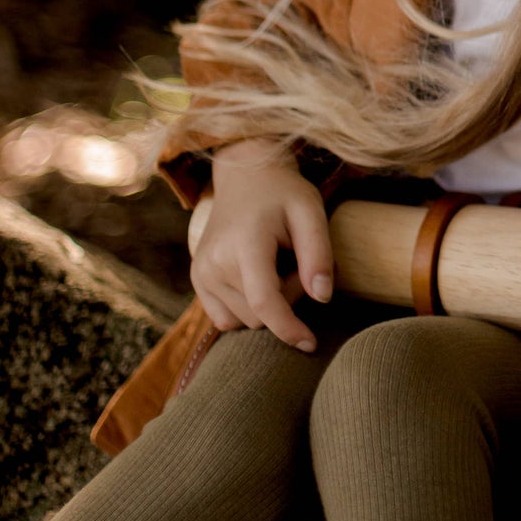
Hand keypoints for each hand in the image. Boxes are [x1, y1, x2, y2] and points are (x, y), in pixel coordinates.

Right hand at [189, 137, 333, 351]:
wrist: (245, 176)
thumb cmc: (283, 193)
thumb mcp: (311, 211)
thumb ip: (318, 254)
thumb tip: (322, 298)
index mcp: (244, 244)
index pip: (263, 303)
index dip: (288, 329)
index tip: (311, 344)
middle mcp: (214, 262)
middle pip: (258, 315)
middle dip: (286, 300)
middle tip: (296, 263)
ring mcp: (201, 273)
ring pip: (243, 320)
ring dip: (267, 304)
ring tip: (276, 265)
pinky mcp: (198, 280)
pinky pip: (226, 318)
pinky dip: (247, 307)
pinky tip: (257, 277)